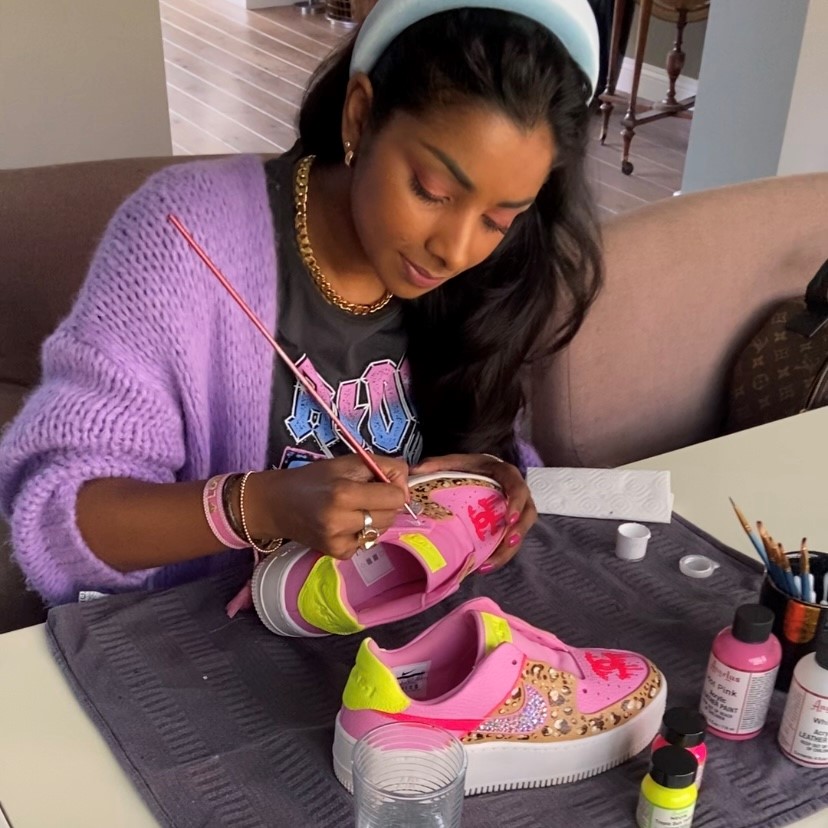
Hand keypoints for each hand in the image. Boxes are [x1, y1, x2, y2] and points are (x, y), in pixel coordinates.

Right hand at [246, 455, 408, 559]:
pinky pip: (367, 542)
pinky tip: (344, 522)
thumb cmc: (313, 479)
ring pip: (381, 530)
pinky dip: (361, 531)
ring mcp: (339, 541)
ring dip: (375, 518)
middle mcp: (342, 520)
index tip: (382, 481)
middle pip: (392, 515)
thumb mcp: (346, 462)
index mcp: (344, 493)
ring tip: (352, 508)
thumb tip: (407, 483)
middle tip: (366, 494)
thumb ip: (382, 466)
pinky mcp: (338, 554)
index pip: (395, 497)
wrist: (276, 505)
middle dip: (386, 503)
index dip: (395, 487)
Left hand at [411, 453, 536, 570]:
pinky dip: (499, 554)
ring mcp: (514, 509)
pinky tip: (484, 565)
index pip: (518, 487)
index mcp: (505, 474)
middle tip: (509, 542)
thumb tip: (415, 471)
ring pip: (520, 531)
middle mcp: (515, 492)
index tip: (509, 518)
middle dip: (519, 530)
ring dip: (508, 549)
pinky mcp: (507, 523)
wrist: (476, 469)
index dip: (517, 503)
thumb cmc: (467, 465)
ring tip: (489, 564)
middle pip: (528, 513)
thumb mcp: (452, 461)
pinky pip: (509, 540)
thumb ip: (436, 464)